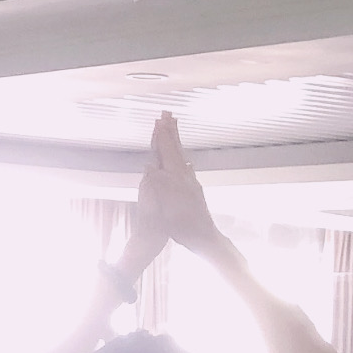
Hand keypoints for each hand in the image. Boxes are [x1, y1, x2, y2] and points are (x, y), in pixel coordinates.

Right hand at [133, 113, 220, 255]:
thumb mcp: (166, 208)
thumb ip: (158, 187)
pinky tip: (182, 158)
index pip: (167, 152)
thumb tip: (149, 168)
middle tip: (167, 114)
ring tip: (172, 127)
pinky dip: (179, 156)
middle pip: (176, 148)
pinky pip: (183, 165)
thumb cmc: (183, 226)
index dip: (161, 136)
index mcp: (176, 178)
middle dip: (170, 131)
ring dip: (175, 140)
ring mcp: (190, 181)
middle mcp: (184, 176)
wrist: (204, 237)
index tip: (158, 121)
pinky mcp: (192, 189)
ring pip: (180, 155)